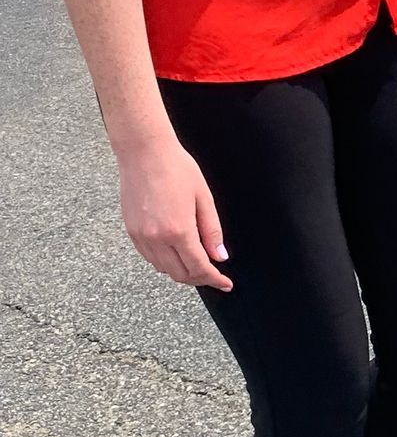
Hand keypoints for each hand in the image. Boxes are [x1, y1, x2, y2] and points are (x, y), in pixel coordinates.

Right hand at [118, 132, 230, 290]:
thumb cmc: (177, 168)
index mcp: (179, 230)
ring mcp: (141, 236)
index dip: (214, 279)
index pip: (199, 267)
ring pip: (163, 269)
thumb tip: (220, 256)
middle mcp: (157, 238)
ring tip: (197, 264)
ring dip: (181, 272)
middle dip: (199, 279)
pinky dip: (164, 262)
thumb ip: (212, 231)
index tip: (225, 284)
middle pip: (180, 274)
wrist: (144, 152)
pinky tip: (176, 253)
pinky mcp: (131, 231)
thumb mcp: (204, 198)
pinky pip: (149, 257)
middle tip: (213, 275)